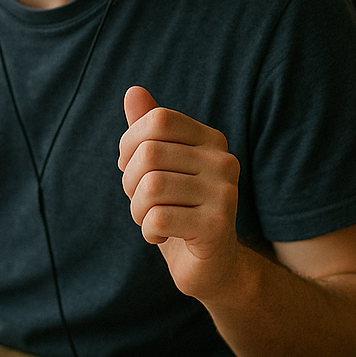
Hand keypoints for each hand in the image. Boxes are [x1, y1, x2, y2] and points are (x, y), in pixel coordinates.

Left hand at [118, 86, 241, 300]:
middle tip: (143, 202)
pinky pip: (158, 217)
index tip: (132, 168)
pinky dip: (148, 230)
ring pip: (150, 187)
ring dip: (138, 210)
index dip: (130, 144)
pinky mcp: (217, 226)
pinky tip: (163, 235)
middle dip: (130, 183)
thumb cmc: (178, 208)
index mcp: (211, 140)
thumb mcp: (158, 167)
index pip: (158, 120)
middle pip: (149, 154)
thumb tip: (133, 90)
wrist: (210, 265)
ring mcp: (225, 193)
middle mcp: (223, 161)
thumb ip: (147, 130)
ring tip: (152, 219)